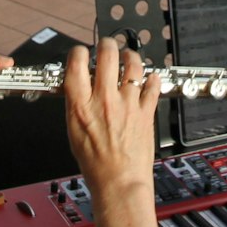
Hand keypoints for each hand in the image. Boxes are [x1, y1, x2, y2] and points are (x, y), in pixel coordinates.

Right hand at [63, 39, 160, 196]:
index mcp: (81, 105)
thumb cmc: (95, 164)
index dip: (78, 52)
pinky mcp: (146, 111)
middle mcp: (104, 99)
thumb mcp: (73, 132)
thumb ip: (77, 105)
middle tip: (107, 47)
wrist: (118, 181)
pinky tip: (149, 78)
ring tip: (128, 58)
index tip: (81, 54)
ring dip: (130, 56)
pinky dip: (152, 78)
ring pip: (133, 64)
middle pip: (107, 54)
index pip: (76, 62)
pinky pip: (153, 84)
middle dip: (106, 45)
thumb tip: (80, 89)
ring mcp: (128, 103)